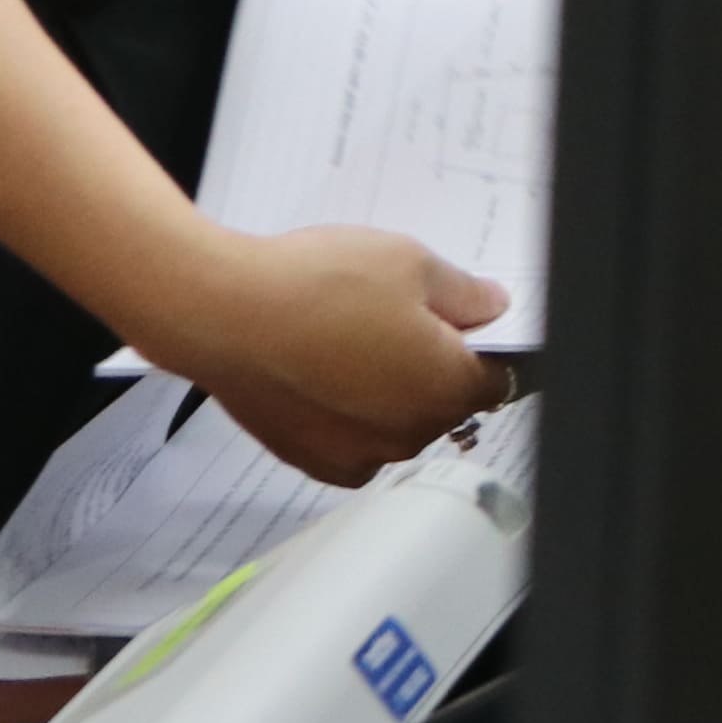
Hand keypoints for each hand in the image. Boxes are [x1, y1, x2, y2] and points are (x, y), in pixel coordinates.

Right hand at [146, 223, 510, 487]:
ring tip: (354, 334)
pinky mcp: (311, 459)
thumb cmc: (314, 286)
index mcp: (446, 388)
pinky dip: (350, 413)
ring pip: (399, 422)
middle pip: (447, 401)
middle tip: (403, 315)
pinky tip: (328, 370)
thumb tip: (490, 307)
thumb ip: (464, 292)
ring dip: (392, 389)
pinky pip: (354, 441)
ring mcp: (358, 454)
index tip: (474, 321)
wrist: (221, 314)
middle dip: (437, 363)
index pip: (499, 377)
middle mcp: (408, 434)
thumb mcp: (411, 263)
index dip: (491, 345)